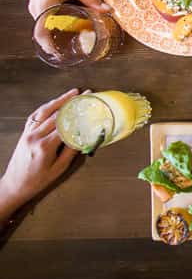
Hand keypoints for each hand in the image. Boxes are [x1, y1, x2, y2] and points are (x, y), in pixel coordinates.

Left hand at [0, 89, 80, 209]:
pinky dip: (46, 107)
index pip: (66, 125)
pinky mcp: (25, 132)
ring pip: (45, 111)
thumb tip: (83, 135)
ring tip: (72, 93)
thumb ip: (71, 150)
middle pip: (56, 114)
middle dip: (72, 103)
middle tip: (85, 95)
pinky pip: (36, 115)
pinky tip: (55, 103)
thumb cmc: (37, 180)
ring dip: (60, 100)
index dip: (79, 113)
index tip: (89, 106)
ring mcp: (28, 133)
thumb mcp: (59, 168)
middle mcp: (35, 136)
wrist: (15, 184)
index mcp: (45, 146)